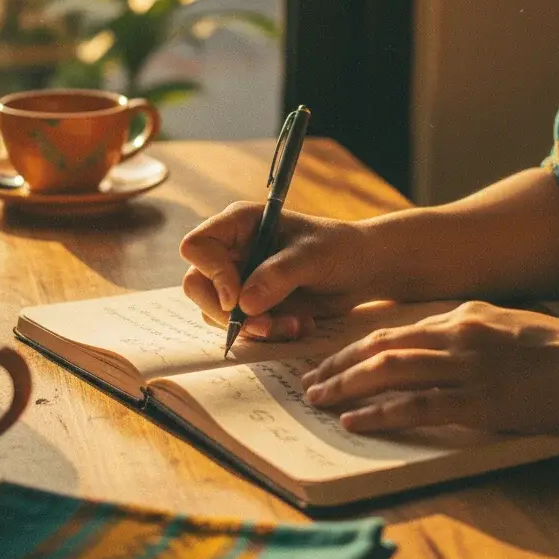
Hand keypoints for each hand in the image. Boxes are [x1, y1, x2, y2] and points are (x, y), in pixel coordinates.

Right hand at [180, 203, 381, 340]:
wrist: (361, 270)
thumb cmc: (339, 249)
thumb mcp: (312, 257)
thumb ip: (278, 275)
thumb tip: (243, 303)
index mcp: (239, 224)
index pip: (197, 246)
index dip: (211, 273)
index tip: (236, 297)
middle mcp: (232, 250)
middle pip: (197, 285)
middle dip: (228, 313)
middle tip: (265, 326)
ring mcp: (239, 278)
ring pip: (217, 312)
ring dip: (254, 328)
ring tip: (294, 325)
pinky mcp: (252, 304)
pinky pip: (241, 327)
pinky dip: (268, 334)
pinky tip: (299, 325)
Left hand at [301, 301, 558, 434]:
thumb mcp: (507, 328)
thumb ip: (469, 334)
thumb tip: (435, 348)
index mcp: (461, 315)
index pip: (393, 330)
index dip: (354, 347)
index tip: (328, 361)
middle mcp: (456, 334)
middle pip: (381, 347)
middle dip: (338, 365)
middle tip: (309, 383)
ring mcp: (466, 366)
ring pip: (389, 370)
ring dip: (347, 385)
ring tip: (318, 399)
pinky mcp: (479, 399)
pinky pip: (417, 405)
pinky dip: (380, 412)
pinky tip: (355, 420)